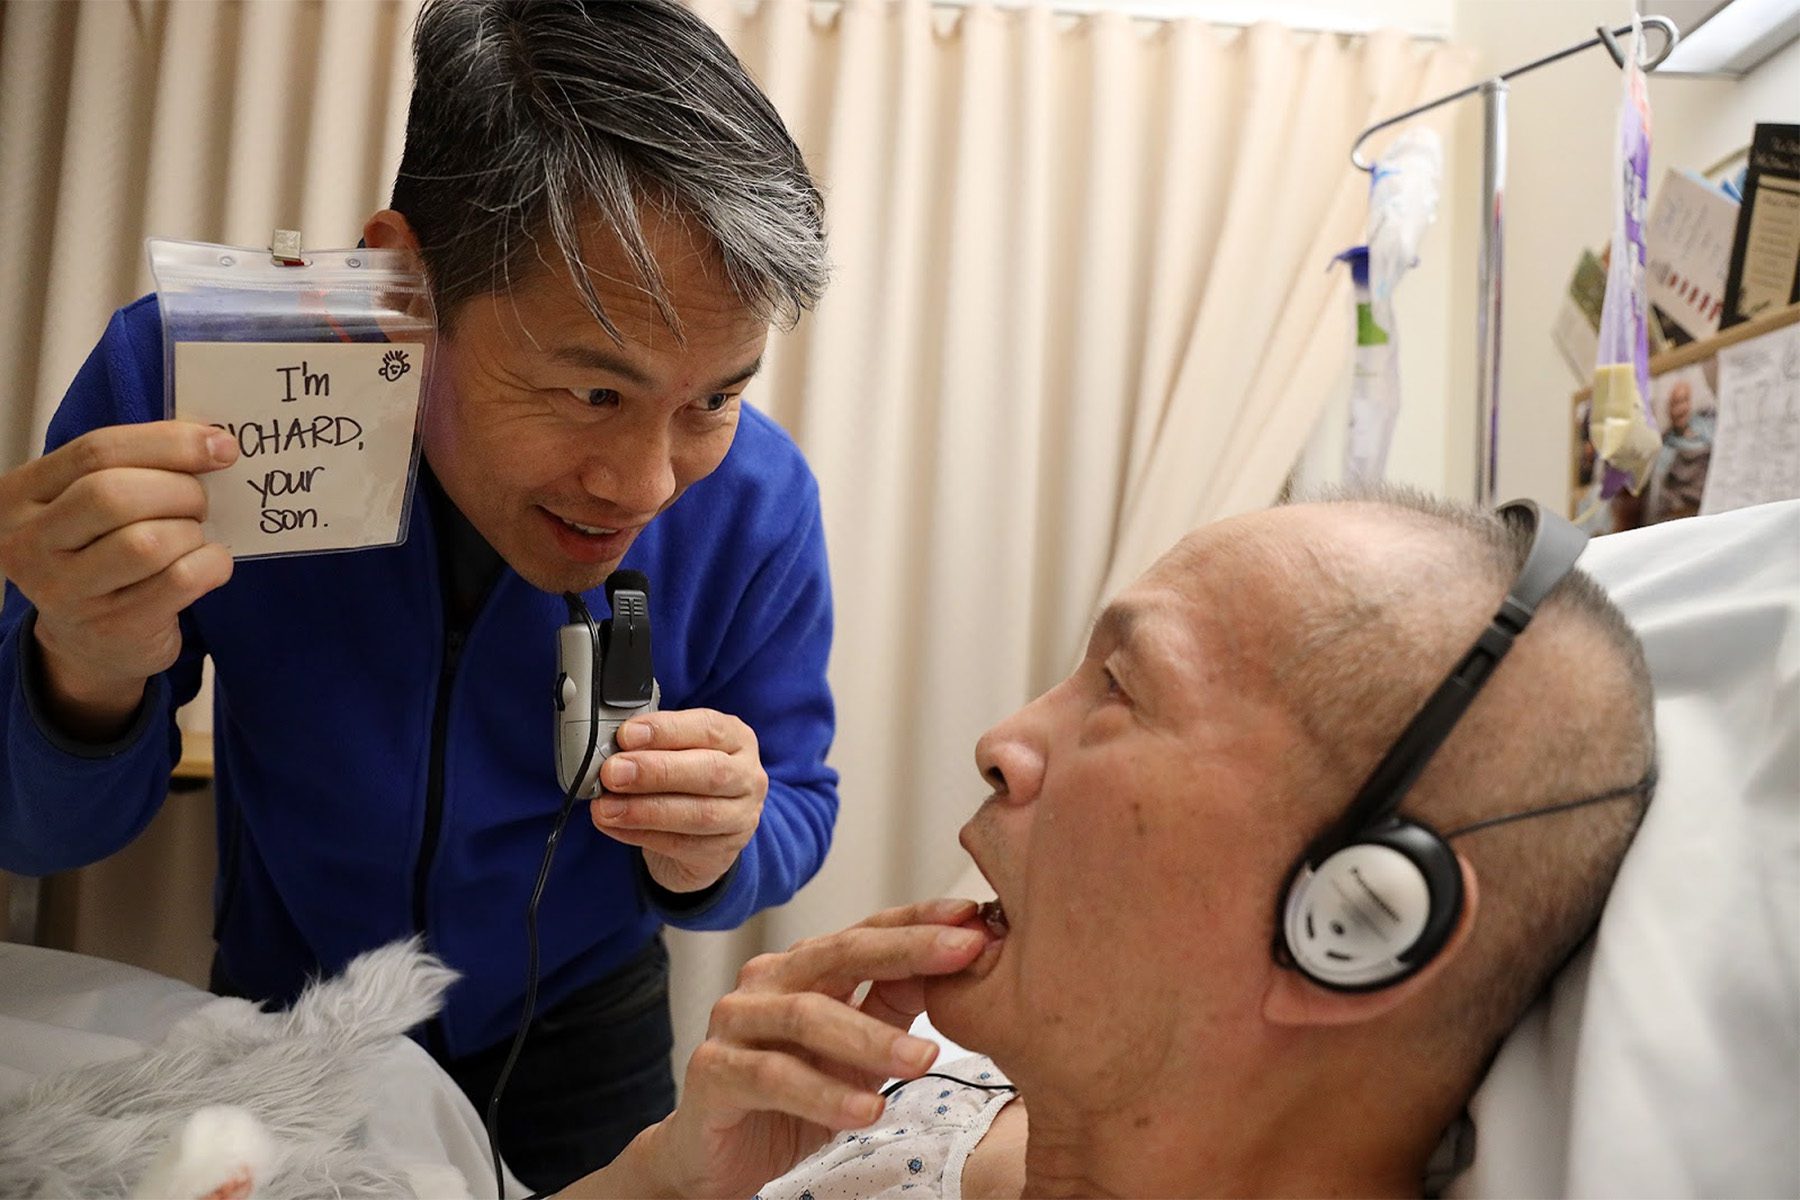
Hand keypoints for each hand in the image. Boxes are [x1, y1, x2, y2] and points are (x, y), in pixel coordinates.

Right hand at [0, 422, 236, 739]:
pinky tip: (209, 563)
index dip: (168, 443)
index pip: (96, 451)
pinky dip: (211, 563)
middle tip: (200, 502)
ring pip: (148, 542)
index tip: (219, 446)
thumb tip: (216, 441)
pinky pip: (180, 580)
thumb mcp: (97, 504)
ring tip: (194, 536)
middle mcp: (29, 544)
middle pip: (115, 495)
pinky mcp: (112, 627)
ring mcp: (66, 591)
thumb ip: (137, 466)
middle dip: (180, 491)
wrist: (91, 641)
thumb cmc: (102, 553)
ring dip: (192, 531)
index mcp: (21, 495)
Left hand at [591, 708, 767, 893]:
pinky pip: (681, 845)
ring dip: (646, 809)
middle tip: (613, 772)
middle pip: (710, 772)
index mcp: (737, 739)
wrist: (703, 835)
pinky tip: (614, 825)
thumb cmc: (686, 779)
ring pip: (699, 814)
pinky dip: (641, 834)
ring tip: (606, 806)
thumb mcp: (677, 751)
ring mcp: (741, 818)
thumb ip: (651, 746)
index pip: (709, 728)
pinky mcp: (723, 852)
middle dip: (656, 771)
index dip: (667, 730)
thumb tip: (609, 748)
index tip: (626, 735)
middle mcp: (748, 777)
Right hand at [625, 900, 990, 1199]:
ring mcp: (734, 1022)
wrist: (717, 1155)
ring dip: (871, 1037)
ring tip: (923, 1059)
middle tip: (964, 953)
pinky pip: (773, 1077)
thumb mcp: (853, 1049)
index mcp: (803, 967)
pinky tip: (866, 1111)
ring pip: (806, 1015)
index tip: (973, 915)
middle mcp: (767, 981)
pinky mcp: (712, 1071)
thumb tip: (953, 961)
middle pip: (840, 953)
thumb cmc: (792, 1094)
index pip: (866, 932)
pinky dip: (824, 1094)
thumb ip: (890, 1004)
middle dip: (907, 952)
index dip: (918, 920)